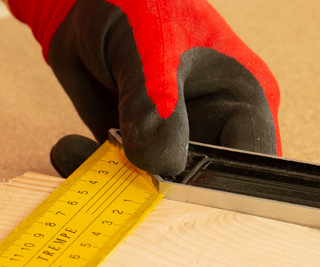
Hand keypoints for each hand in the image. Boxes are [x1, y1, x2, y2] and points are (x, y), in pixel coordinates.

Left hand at [7, 0, 279, 176]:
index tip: (180, 194)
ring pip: (153, 189)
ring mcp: (169, 143)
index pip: (252, 161)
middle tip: (125, 185)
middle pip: (202, 187)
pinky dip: (89, 171)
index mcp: (241, 99)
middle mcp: (210, 128)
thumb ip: (155, 103)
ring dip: (115, 185)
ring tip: (78, 153)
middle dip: (162, 195)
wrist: (83, 5)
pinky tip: (67, 149)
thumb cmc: (136, 6)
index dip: (225, 189)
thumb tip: (158, 162)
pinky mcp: (130, 149)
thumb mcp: (151, 47)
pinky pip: (115, 177)